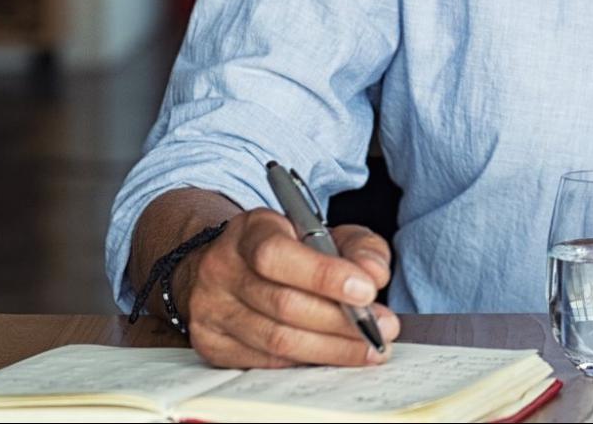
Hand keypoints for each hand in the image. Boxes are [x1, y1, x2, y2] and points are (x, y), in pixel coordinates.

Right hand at [174, 208, 401, 367]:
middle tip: (381, 328)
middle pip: (283, 304)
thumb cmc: (284, 249)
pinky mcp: (212, 344)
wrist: (226, 265)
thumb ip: (358, 246)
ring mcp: (211, 310)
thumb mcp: (323, 232)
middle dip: (340, 321)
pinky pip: (266, 362)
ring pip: (276, 341)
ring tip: (369, 349)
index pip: (277, 255)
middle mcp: (222, 269)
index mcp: (249, 231)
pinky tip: (333, 356)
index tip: (367, 290)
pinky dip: (307, 361)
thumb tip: (375, 275)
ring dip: (332, 349)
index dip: (324, 275)